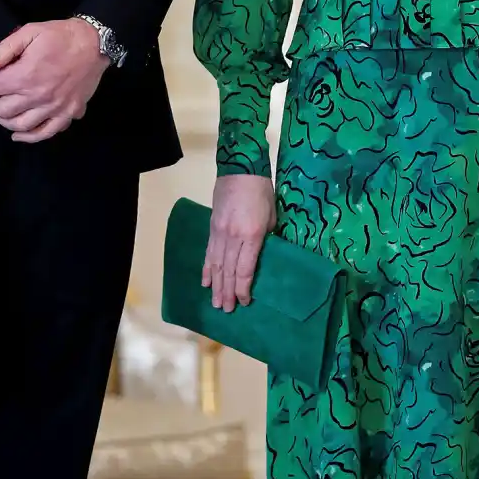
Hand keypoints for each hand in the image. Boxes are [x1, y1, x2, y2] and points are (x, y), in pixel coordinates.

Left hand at [0, 19, 108, 142]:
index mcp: (26, 75)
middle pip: (2, 109)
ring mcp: (54, 108)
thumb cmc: (60, 36)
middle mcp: (38, 96)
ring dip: (6, 119)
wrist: (94, 43)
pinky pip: (44, 133)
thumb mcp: (30, 31)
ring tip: (6, 107)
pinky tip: (18, 133)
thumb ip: (6, 48)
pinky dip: (28, 137)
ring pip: (19, 125)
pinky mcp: (67, 114)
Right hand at [203, 176, 275, 312]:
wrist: (240, 168)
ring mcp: (220, 232)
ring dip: (215, 285)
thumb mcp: (272, 216)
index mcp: (253, 235)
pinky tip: (205, 281)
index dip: (243, 288)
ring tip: (215, 302)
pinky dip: (207, 268)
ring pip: (216, 264)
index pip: (245, 269)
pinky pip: (208, 252)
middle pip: (229, 271)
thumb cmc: (262, 191)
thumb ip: (267, 238)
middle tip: (226, 310)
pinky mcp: (212, 227)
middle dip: (227, 292)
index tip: (244, 302)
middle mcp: (233, 237)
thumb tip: (264, 256)